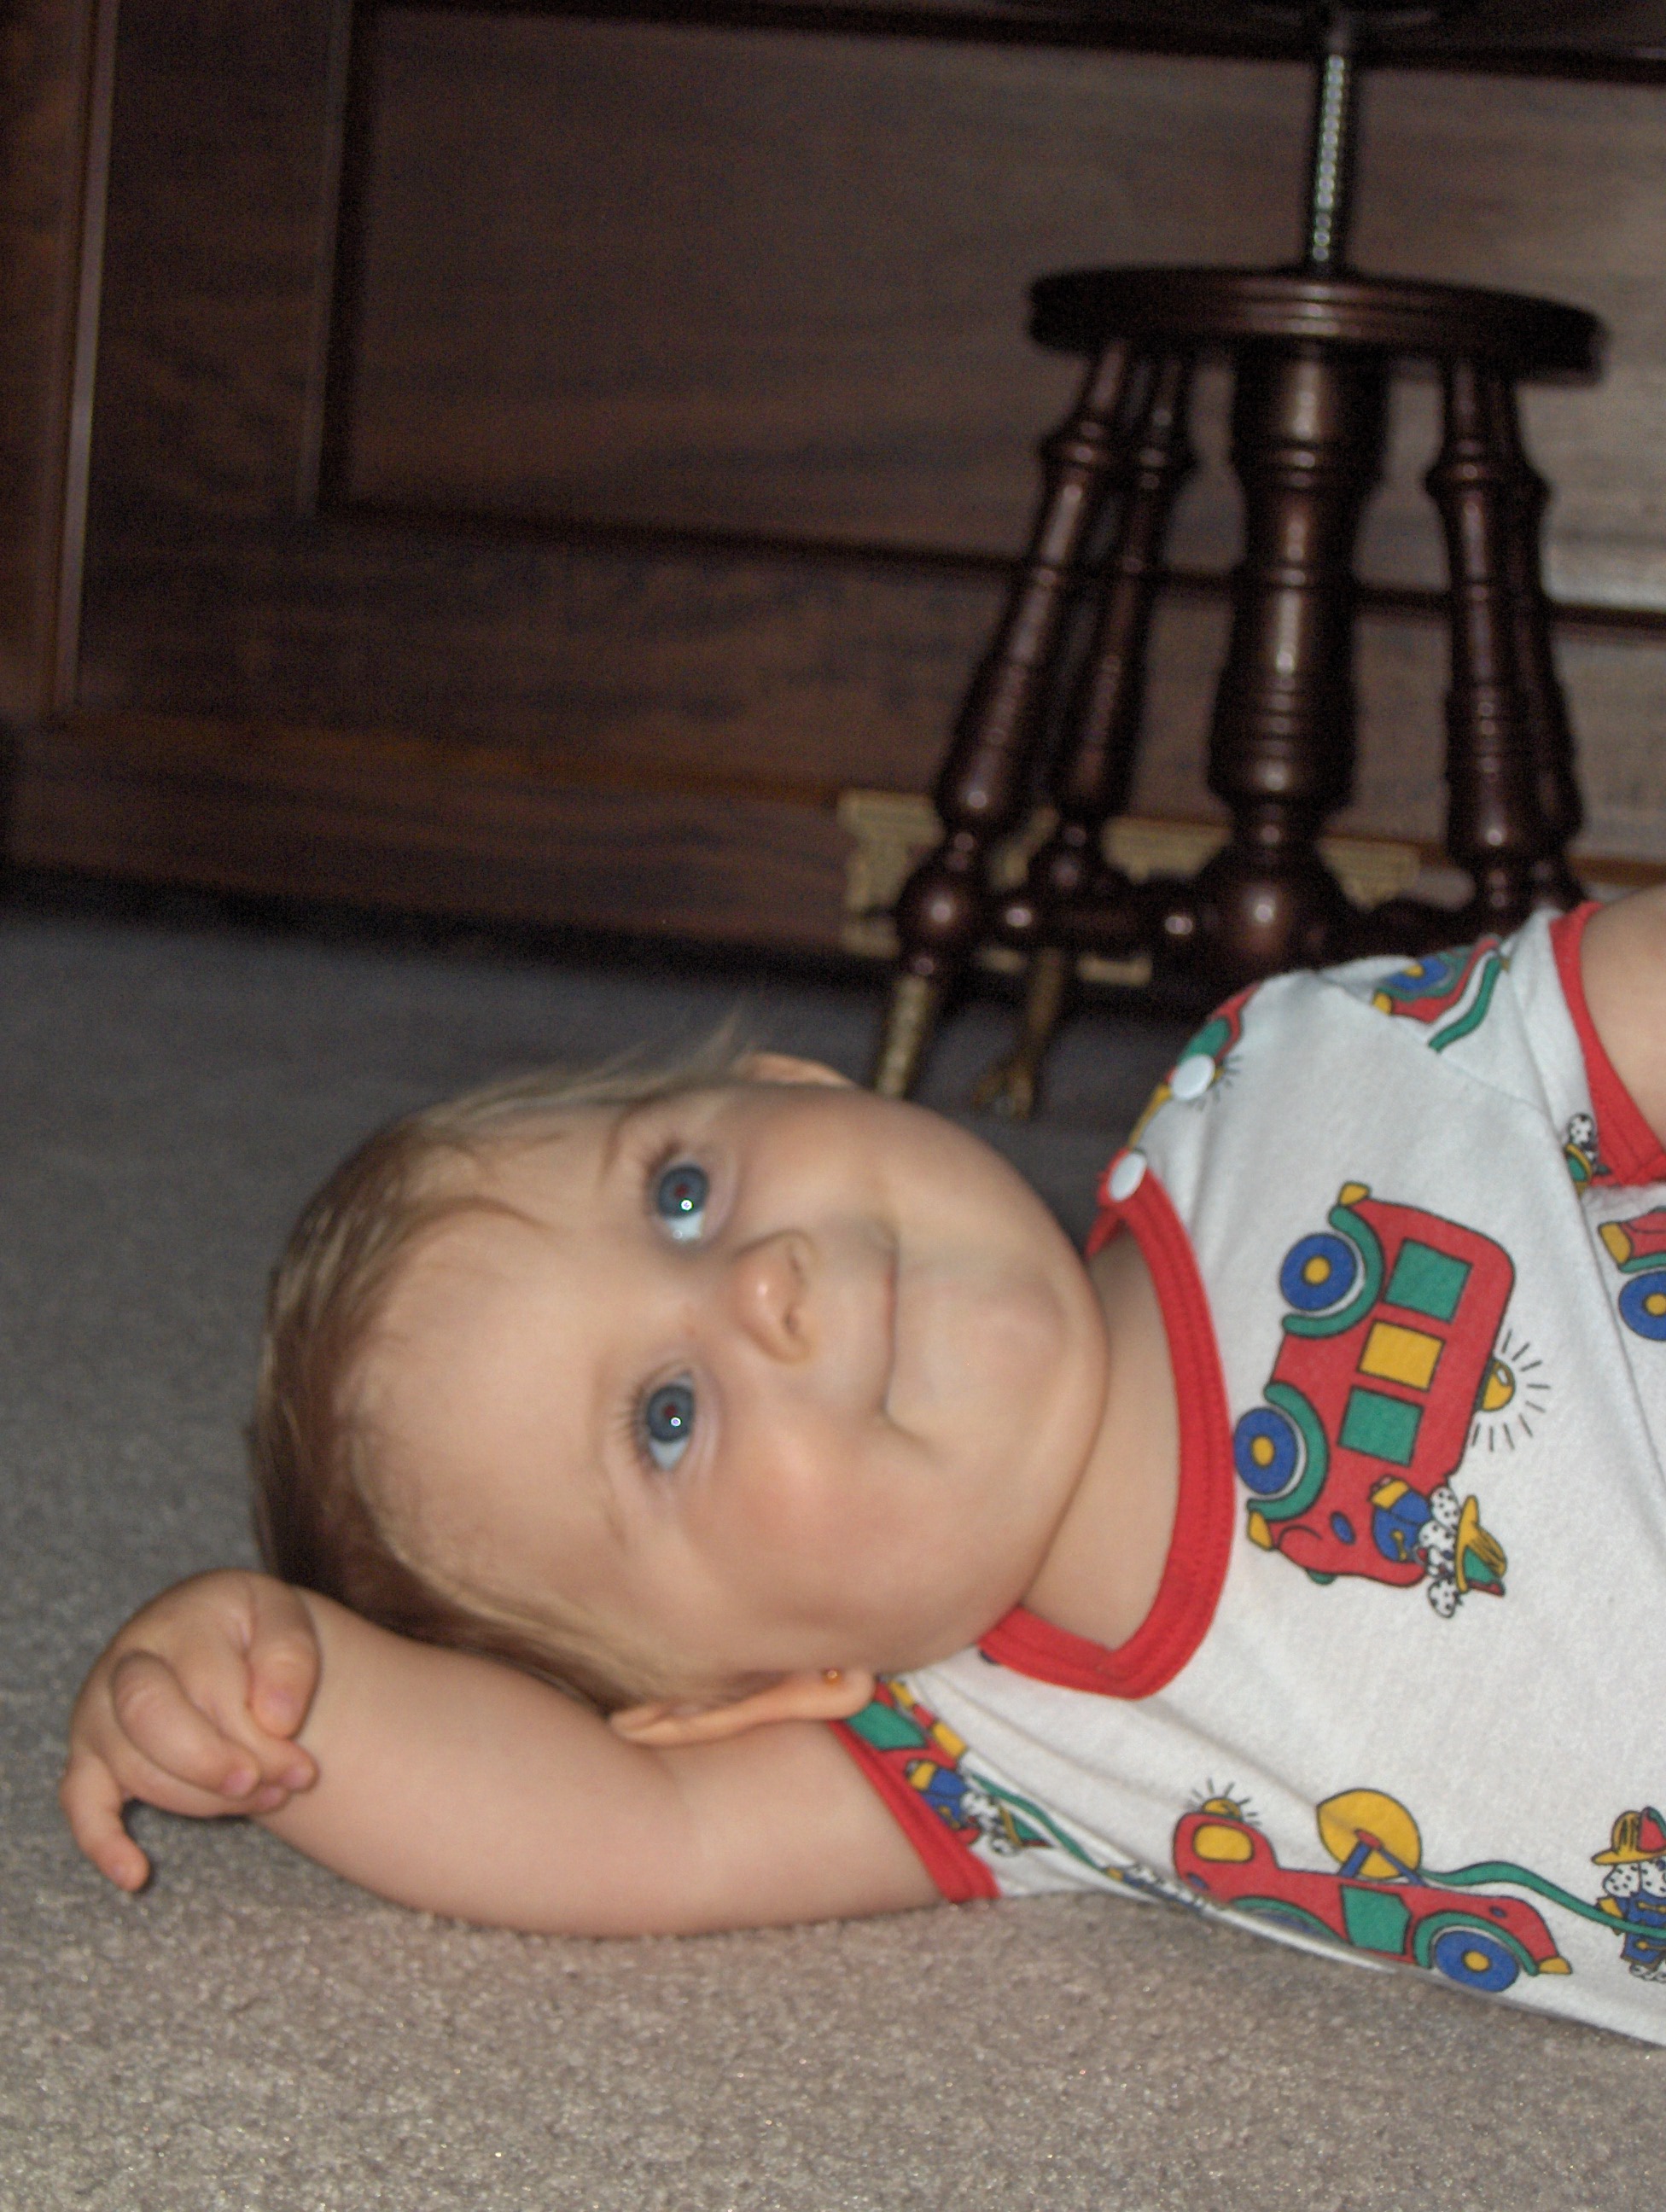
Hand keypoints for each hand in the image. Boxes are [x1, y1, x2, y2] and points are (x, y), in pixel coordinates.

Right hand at [60, 1570, 320, 1890]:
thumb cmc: (255, 1634)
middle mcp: (126, 1663)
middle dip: (217, 1767)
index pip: (207, 1683)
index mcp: (176, 1621)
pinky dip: (102, 1843)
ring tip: (265, 1799)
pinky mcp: (89, 1759)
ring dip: (203, 1801)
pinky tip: (135, 1875)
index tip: (303, 1768)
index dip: (258, 1737)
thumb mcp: (285, 1620)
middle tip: (277, 1787)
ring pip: (136, 1770)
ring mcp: (98, 1713)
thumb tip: (277, 1719)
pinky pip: (80, 1804)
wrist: (224, 1640)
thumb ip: (289, 1656)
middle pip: (152, 1722)